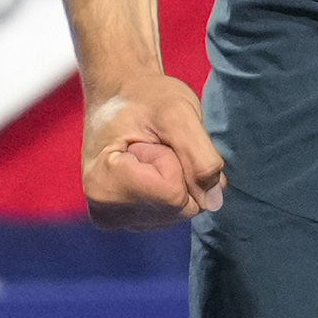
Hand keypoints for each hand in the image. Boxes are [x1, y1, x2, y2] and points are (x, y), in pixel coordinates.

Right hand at [82, 74, 225, 228]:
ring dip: (179, 178)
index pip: (173, 194)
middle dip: (181, 171)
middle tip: (153, 144)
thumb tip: (214, 201)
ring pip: (182, 211)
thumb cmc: (144, 97)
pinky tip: (152, 167)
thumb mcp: (177, 112)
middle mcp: (105, 212)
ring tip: (150, 152)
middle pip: (180, 209)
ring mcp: (119, 221)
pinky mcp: (133, 221)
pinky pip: (178, 212)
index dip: (175, 161)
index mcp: (103, 186)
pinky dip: (176, 187)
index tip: (149, 139)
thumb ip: (200, 155)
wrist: (121, 96)